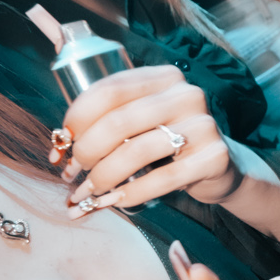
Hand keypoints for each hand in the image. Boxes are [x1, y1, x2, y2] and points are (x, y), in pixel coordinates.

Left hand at [59, 64, 240, 215]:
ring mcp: (203, 125)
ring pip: (136, 152)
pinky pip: (162, 179)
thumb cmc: (167, 144)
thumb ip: (106, 122)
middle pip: (118, 122)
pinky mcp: (213, 157)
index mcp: (162, 78)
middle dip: (86, 152)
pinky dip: (132, 193)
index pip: (108, 90)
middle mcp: (185, 94)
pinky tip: (115, 201)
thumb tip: (59, 147)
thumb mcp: (141, 122)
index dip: (77, 118)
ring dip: (103, 177)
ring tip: (88, 193)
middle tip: (72, 173)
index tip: (62, 144)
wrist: (220, 166)